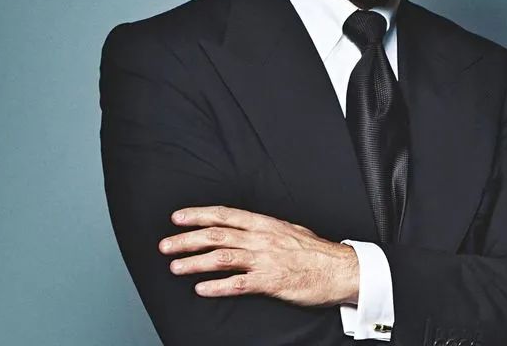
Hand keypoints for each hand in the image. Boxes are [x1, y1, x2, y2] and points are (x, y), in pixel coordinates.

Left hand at [158, 205, 359, 306]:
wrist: (341, 269)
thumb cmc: (316, 252)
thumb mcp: (289, 231)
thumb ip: (265, 230)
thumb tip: (246, 229)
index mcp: (264, 223)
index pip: (224, 215)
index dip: (198, 215)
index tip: (177, 218)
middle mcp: (261, 238)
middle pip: (216, 235)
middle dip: (186, 240)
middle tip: (165, 246)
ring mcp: (265, 259)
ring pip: (221, 258)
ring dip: (194, 263)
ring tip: (175, 267)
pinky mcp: (270, 281)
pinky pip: (237, 284)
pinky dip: (216, 287)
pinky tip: (201, 290)